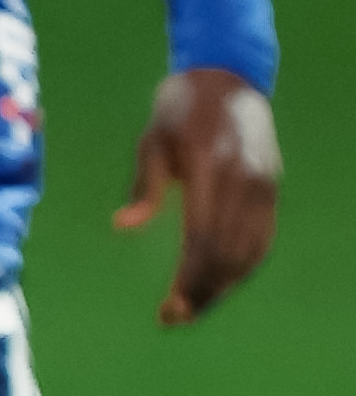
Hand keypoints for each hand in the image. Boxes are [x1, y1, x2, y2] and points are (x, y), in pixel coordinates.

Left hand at [114, 65, 279, 326]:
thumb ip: (143, 186)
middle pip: (228, 253)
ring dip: (223, 286)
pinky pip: (262, 238)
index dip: (188, 279)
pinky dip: (243, 267)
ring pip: (250, 252)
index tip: (168, 307)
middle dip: (202, 292)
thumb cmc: (179, 109)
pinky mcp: (272, 189)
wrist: (228, 76)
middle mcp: (246, 181)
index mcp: (213, 169)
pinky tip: (220, 285)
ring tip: (192, 310)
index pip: (204, 239)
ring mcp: (265, 186)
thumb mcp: (152, 139)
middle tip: (173, 319)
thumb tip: (124, 225)